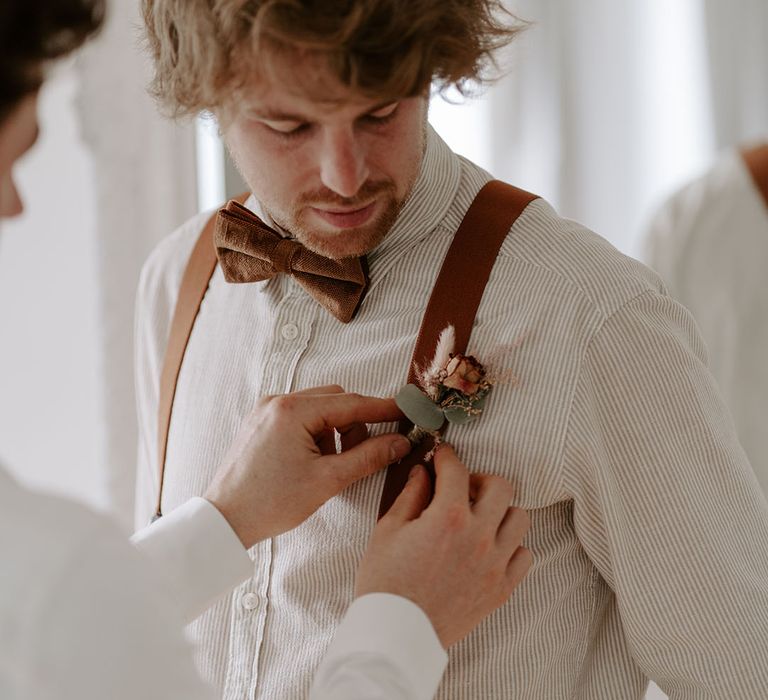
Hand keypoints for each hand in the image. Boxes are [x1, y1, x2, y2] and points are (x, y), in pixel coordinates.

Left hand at [204, 386, 410, 548]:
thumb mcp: (328, 481)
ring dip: (335, 429)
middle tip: (366, 451)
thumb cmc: (270, 502)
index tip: (407, 411)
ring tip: (332, 463)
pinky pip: (300, 416)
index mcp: (293, 411)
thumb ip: (368, 457)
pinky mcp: (261, 421)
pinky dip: (316, 432)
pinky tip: (314, 460)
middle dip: (356, 423)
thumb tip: (400, 443)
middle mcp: (278, 401)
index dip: (383, 409)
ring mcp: (266, 410)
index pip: (351, 403)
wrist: (224, 519)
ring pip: (318, 407)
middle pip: (335, 400)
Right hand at [355, 444, 532, 647]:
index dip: (447, 456)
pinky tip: (488, 547)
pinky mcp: (502, 588)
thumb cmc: (386, 583)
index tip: (441, 456)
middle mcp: (479, 537)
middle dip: (479, 479)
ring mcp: (495, 564)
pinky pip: (524, 555)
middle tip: (461, 488)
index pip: (456, 470)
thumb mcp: (387, 530)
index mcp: (448, 518)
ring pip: (520, 518)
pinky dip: (511, 546)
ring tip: (478, 518)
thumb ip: (410, 495)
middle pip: (501, 486)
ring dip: (500, 511)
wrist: (396, 635)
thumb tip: (423, 473)